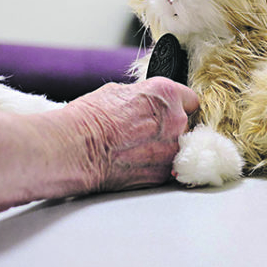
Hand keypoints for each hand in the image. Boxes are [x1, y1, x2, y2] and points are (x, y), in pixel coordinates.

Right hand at [60, 78, 198, 191]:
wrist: (76, 150)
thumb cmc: (90, 119)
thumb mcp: (117, 92)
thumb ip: (142, 97)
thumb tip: (144, 102)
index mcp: (166, 94)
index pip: (190, 99)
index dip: (178, 106)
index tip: (169, 112)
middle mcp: (176, 121)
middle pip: (186, 125)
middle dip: (171, 128)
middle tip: (146, 133)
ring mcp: (172, 149)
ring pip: (179, 148)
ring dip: (165, 148)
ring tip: (139, 149)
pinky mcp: (164, 173)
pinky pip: (169, 167)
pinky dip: (157, 166)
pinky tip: (137, 162)